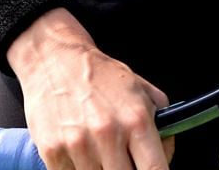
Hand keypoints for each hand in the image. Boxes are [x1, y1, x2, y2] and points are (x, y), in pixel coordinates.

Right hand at [7, 9, 176, 169]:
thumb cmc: (99, 75)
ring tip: (99, 151)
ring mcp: (78, 145)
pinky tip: (79, 152)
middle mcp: (108, 134)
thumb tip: (166, 152)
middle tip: (122, 159)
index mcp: (136, 119)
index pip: (155, 169)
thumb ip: (160, 121)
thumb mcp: (140, 88)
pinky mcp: (52, 151)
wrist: (55, 60)